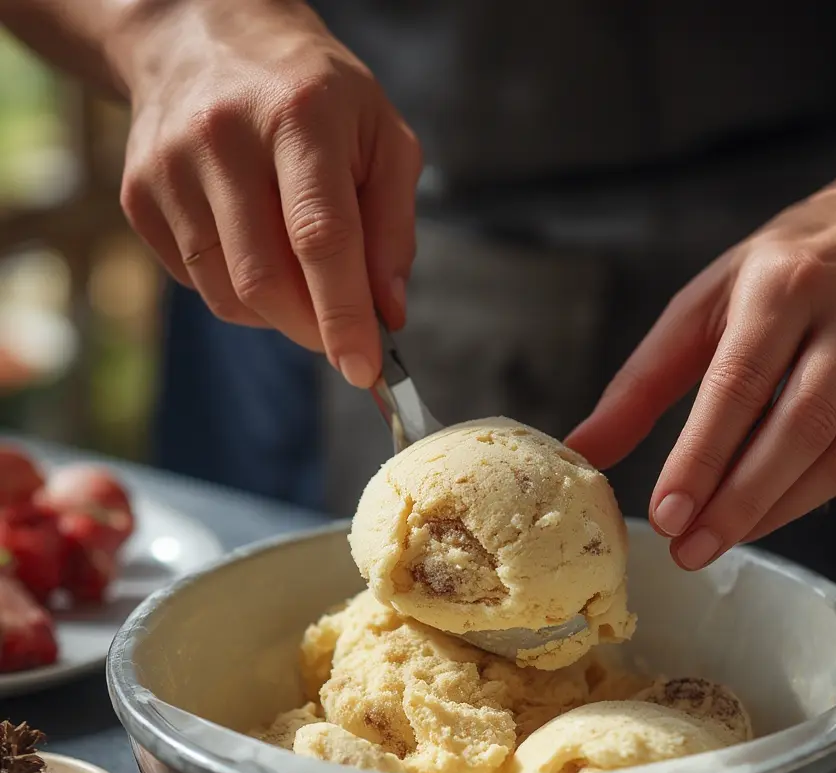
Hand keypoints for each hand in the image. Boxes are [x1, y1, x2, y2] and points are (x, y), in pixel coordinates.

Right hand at [110, 0, 421, 385]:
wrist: (202, 34)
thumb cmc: (312, 92)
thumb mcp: (380, 135)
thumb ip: (393, 225)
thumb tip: (387, 312)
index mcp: (299, 116)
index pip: (321, 238)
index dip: (344, 315)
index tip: (365, 369)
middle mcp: (222, 138)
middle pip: (266, 279)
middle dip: (313, 329)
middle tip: (341, 335)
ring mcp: (169, 168)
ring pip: (228, 293)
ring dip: (277, 314)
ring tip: (302, 279)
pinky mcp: (137, 195)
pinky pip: (198, 282)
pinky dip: (239, 291)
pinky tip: (255, 247)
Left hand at [567, 186, 835, 568]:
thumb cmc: (786, 270)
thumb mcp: (705, 304)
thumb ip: (642, 382)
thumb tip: (584, 450)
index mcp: (785, 285)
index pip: (739, 385)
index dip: (701, 457)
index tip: (666, 515)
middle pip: (799, 431)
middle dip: (739, 504)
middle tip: (690, 551)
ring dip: (779, 512)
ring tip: (725, 536)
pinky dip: (826, 496)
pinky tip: (787, 498)